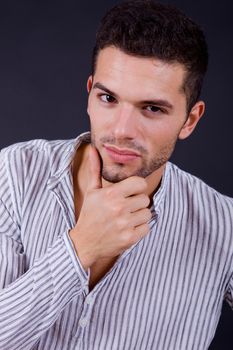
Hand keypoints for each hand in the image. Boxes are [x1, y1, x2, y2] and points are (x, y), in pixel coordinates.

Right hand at [69, 145, 151, 269]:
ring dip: (139, 216)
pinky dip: (139, 229)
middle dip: (137, 203)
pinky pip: (146, 228)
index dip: (136, 188)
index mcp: (111, 194)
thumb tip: (93, 149)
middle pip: (145, 199)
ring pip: (147, 213)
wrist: (84, 243)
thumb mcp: (91, 191)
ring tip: (125, 219)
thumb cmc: (89, 215)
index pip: (140, 183)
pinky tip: (126, 229)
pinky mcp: (129, 238)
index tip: (129, 193)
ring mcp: (124, 224)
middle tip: (125, 208)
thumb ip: (95, 169)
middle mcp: (118, 208)